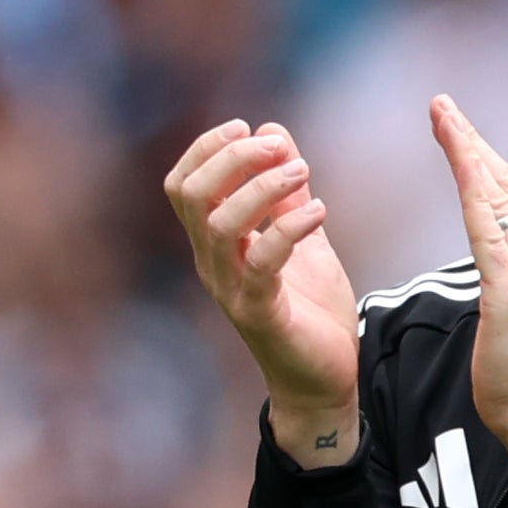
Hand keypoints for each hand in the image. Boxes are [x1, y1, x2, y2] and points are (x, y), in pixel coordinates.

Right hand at [166, 120, 359, 465]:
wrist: (324, 379)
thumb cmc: (310, 309)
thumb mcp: (303, 237)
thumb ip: (287, 192)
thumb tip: (275, 132)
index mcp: (217, 244)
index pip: (183, 184)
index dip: (207, 149)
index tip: (248, 127)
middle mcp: (213, 264)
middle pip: (191, 196)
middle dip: (231, 159)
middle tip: (278, 147)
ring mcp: (232, 289)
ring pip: (219, 225)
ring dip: (262, 188)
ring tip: (302, 171)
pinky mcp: (260, 313)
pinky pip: (261, 263)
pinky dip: (288, 229)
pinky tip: (319, 210)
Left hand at [431, 94, 507, 475]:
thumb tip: (495, 251)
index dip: (484, 156)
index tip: (458, 126)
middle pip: (506, 181)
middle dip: (473, 140)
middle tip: (442, 104)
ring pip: (497, 195)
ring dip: (468, 152)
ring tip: (443, 119)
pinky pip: (489, 228)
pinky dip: (472, 190)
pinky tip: (458, 167)